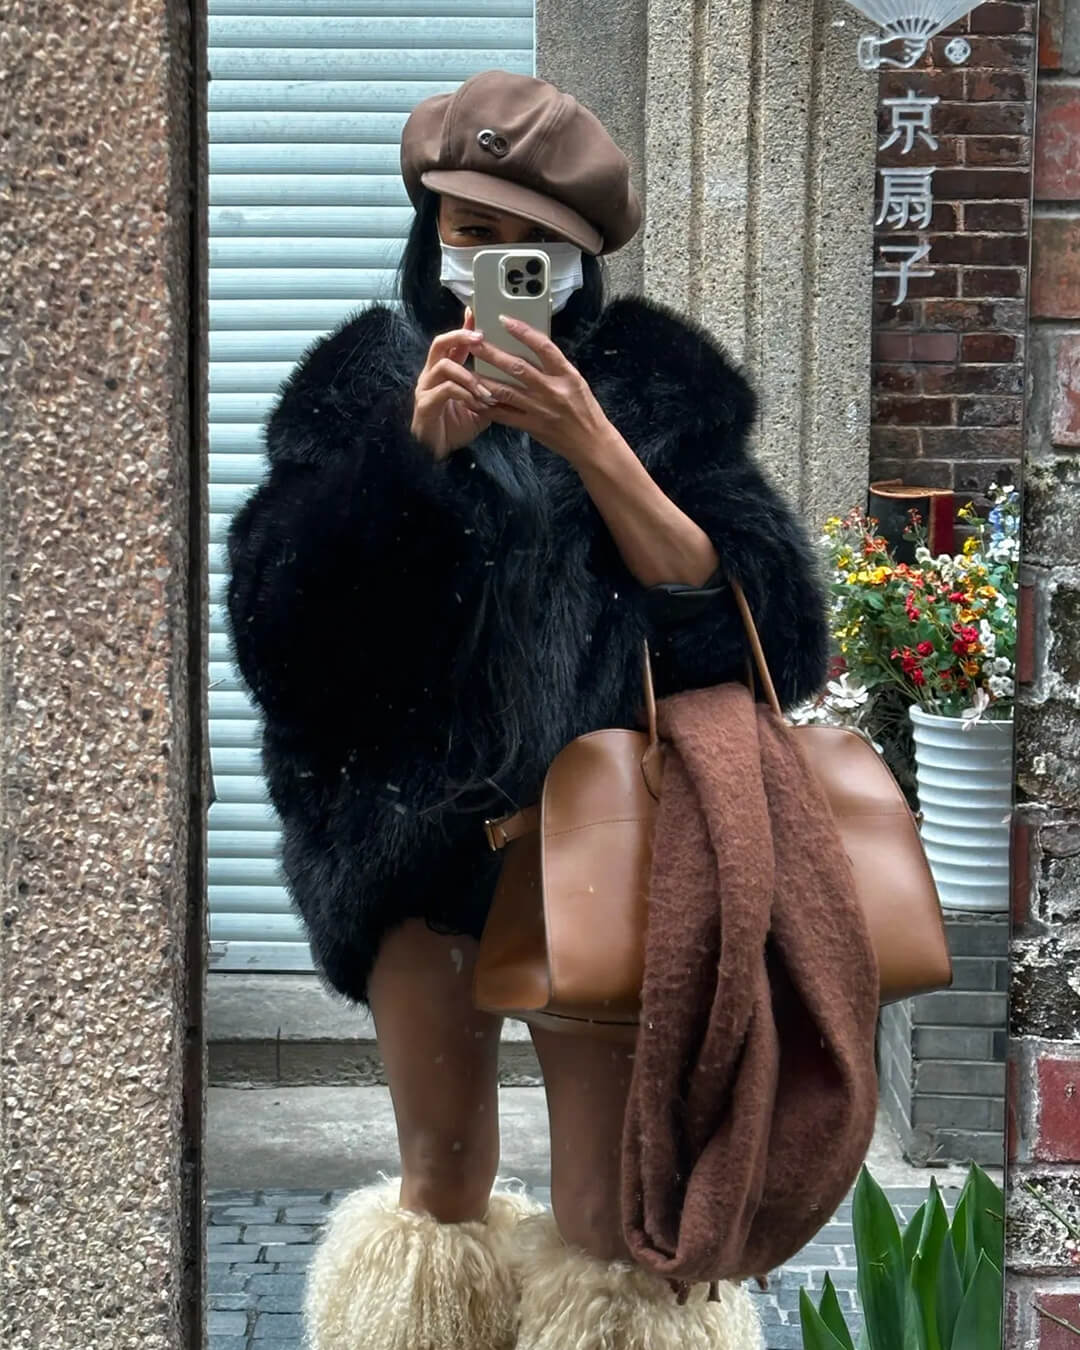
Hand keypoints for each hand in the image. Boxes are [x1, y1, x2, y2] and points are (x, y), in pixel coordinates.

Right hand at [410, 308, 500, 459]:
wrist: (434, 453)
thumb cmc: (455, 428)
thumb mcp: (480, 406)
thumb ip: (490, 390)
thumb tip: (514, 381)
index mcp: (446, 372)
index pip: (454, 342)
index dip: (465, 326)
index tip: (477, 311)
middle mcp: (432, 374)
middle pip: (440, 343)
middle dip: (461, 336)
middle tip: (480, 338)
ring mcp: (425, 388)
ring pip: (445, 366)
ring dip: (470, 376)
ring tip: (487, 391)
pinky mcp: (425, 404)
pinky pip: (445, 390)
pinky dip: (465, 395)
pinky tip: (478, 404)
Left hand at [472, 317, 615, 464]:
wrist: (591, 443)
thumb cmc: (584, 409)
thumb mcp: (575, 381)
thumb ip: (554, 367)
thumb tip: (530, 347)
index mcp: (567, 375)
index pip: (543, 347)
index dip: (523, 332)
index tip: (504, 320)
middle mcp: (552, 390)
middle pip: (518, 367)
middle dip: (493, 354)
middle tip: (475, 342)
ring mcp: (540, 409)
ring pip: (506, 391)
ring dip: (484, 379)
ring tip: (467, 369)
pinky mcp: (531, 426)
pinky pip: (504, 415)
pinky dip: (487, 406)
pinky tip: (473, 399)